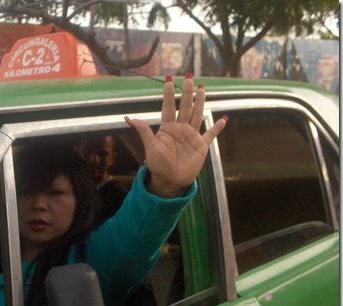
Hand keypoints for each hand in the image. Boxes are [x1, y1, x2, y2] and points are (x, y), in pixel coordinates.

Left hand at [125, 75, 226, 197]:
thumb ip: (144, 131)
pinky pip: (210, 135)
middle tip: (189, 78)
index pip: (168, 108)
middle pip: (185, 107)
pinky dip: (217, 128)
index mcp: (167, 128)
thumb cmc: (157, 164)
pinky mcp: (201, 146)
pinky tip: (224, 119)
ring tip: (202, 89)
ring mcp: (191, 136)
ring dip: (200, 103)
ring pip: (197, 115)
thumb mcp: (150, 147)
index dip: (169, 95)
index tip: (168, 82)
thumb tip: (129, 119)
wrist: (169, 180)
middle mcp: (180, 129)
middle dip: (187, 93)